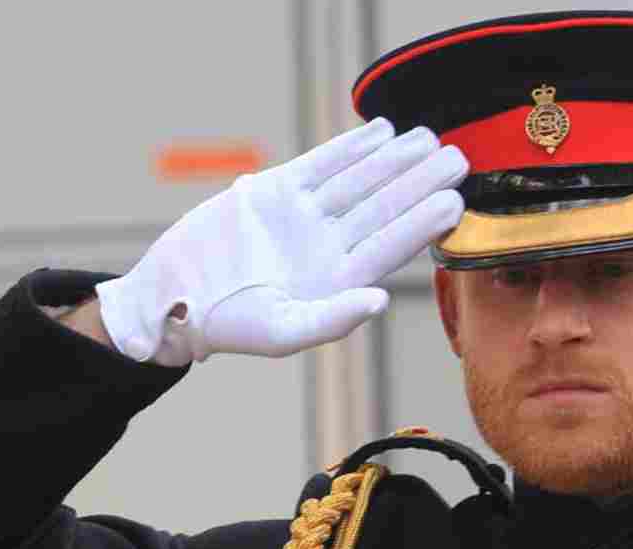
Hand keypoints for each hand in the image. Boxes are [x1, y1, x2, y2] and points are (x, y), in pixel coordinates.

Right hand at [98, 118, 466, 364]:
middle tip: (459, 158)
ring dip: (395, 160)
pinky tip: (382, 132)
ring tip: (427, 139)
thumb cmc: (227, 324)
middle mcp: (328, 246)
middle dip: (421, 182)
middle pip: (384, 207)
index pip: (391, 246)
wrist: (173, 293)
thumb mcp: (281, 331)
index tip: (455, 201)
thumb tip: (380, 301)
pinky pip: (322, 164)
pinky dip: (351, 148)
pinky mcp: (276, 192)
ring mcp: (304, 216)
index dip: (423, 222)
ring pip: (359, 181)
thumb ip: (333, 320)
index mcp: (337, 281)